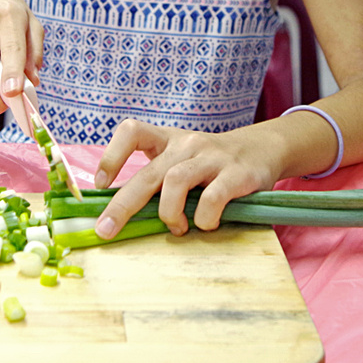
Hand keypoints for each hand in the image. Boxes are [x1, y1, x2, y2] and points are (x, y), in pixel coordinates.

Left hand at [90, 120, 282, 238]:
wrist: (262, 149)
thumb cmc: (211, 165)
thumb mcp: (182, 161)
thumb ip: (158, 181)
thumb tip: (121, 216)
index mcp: (168, 140)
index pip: (132, 131)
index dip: (111, 155)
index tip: (100, 183)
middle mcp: (186, 144)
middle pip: (147, 173)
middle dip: (122, 205)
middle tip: (106, 230)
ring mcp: (211, 157)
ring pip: (175, 182)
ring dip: (169, 213)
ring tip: (178, 228)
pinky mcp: (236, 174)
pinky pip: (211, 199)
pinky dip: (204, 218)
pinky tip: (207, 224)